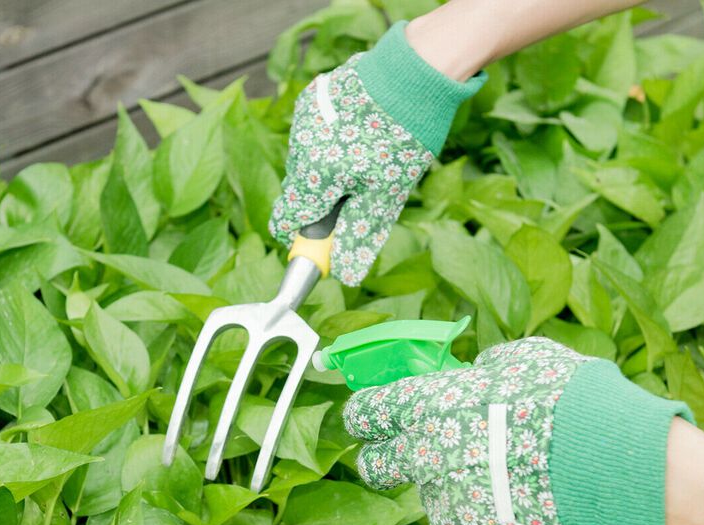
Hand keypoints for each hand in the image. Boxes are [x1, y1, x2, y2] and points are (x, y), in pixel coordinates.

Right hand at [269, 22, 485, 285]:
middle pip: (299, 192)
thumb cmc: (403, 137)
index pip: (287, 220)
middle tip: (358, 194)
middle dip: (322, 202)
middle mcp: (300, 147)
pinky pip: (312, 137)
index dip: (301, 238)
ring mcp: (303, 121)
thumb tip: (345, 276)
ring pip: (306, 164)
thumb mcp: (386, 196)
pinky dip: (329, 145)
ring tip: (364, 159)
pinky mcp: (312, 100)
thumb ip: (359, 236)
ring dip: (327, 172)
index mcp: (315, 174)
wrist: (416, 70)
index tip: (320, 243)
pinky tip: (356, 136)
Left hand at [343, 338, 692, 524]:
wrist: (606, 457)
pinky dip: (485, 516)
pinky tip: (518, 500)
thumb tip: (474, 378)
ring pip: (432, 497)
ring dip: (452, 487)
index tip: (372, 419)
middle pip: (373, 466)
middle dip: (383, 460)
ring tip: (502, 477)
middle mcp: (421, 456)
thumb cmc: (563, 395)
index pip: (365, 413)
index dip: (366, 416)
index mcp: (423, 405)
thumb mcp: (516, 360)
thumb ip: (479, 373)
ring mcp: (445, 503)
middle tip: (408, 455)